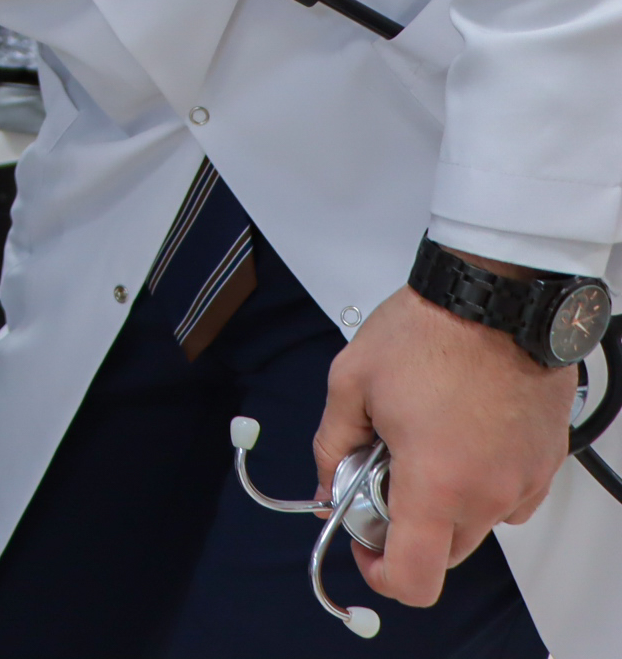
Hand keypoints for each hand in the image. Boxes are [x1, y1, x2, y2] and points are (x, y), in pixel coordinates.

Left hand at [313, 277, 575, 606]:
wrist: (494, 296)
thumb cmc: (428, 332)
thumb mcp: (351, 385)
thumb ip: (334, 446)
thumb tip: (328, 484)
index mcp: (435, 484)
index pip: (414, 577)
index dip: (381, 573)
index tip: (364, 542)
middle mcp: (488, 493)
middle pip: (443, 553)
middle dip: (407, 528)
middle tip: (383, 475)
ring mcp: (524, 480)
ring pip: (477, 524)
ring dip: (444, 503)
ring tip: (421, 444)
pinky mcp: (545, 461)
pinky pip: (508, 497)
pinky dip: (479, 482)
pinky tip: (458, 438)